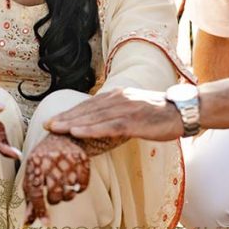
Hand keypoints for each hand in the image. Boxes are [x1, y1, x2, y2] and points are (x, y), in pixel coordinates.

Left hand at [22, 134, 90, 225]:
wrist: (62, 136)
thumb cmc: (43, 159)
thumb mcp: (32, 174)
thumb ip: (30, 198)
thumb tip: (27, 224)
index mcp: (34, 162)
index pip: (35, 191)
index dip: (40, 209)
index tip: (45, 223)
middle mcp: (50, 159)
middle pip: (54, 194)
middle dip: (54, 200)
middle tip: (54, 196)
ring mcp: (67, 158)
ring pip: (69, 191)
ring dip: (67, 195)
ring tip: (64, 188)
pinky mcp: (82, 157)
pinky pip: (83, 185)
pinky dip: (80, 189)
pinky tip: (75, 184)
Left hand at [45, 88, 182, 142]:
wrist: (182, 111)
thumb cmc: (158, 113)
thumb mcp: (133, 108)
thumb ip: (117, 113)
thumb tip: (100, 122)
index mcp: (117, 96)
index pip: (88, 105)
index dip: (70, 113)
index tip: (53, 120)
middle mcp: (118, 99)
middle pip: (86, 110)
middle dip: (65, 118)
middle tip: (46, 126)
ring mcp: (125, 109)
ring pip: (93, 117)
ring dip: (72, 123)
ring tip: (55, 129)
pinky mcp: (133, 122)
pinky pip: (108, 127)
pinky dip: (90, 130)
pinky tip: (77, 133)